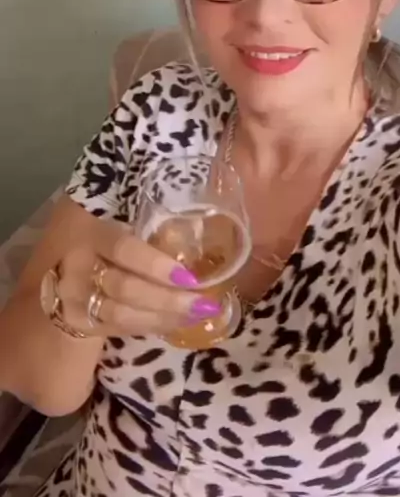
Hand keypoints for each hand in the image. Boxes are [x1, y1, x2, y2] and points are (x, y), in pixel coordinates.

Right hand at [49, 218, 220, 336]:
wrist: (55, 250)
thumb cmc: (94, 220)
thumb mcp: (112, 210)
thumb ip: (145, 217)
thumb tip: (194, 227)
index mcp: (89, 232)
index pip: (124, 251)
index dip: (156, 266)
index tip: (190, 277)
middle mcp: (78, 267)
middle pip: (125, 289)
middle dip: (167, 300)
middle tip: (204, 303)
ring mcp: (74, 298)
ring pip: (121, 315)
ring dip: (163, 318)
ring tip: (197, 314)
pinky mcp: (79, 321)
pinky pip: (118, 328)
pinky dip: (150, 326)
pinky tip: (175, 322)